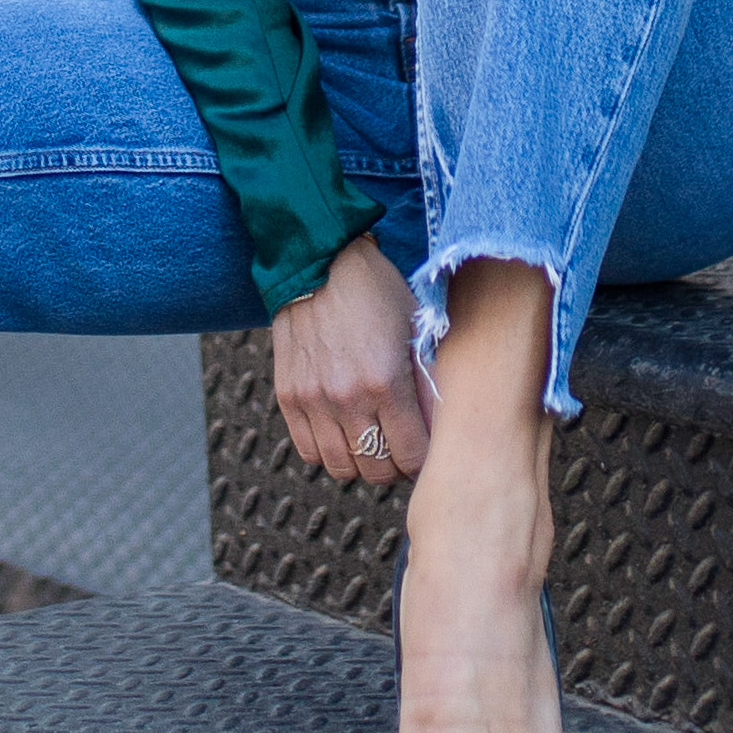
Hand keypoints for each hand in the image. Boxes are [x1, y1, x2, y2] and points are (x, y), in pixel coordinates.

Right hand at [273, 233, 428, 485]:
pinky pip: (309, 451)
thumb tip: (443, 426)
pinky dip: (329, 452)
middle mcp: (347, 398)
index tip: (426, 445)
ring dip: (361, 462)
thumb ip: (429, 381)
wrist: (319, 262)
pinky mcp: (289, 397)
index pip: (412, 456)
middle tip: (400, 447)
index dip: (424, 457)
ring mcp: (313, 400)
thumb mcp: (415, 329)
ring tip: (371, 441)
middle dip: (395, 465)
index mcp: (386, 382)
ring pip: (342, 468)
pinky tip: (342, 432)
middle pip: (377, 471)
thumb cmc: (376, 292)